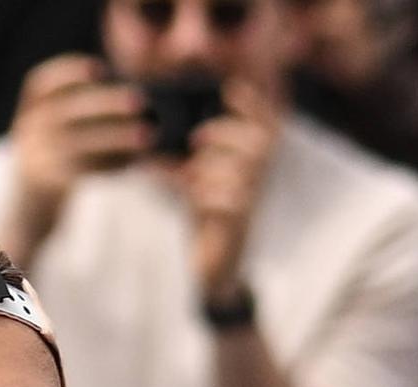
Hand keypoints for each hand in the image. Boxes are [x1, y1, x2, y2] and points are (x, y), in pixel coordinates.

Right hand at [5, 55, 150, 240]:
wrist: (28, 204)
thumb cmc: (56, 157)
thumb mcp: (53, 129)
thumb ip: (78, 111)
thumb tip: (133, 98)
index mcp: (29, 110)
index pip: (41, 84)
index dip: (69, 72)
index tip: (101, 69)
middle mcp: (28, 131)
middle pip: (66, 111)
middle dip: (105, 103)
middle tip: (140, 100)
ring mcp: (35, 158)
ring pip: (78, 143)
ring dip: (116, 136)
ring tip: (148, 135)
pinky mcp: (48, 183)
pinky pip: (83, 170)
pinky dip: (111, 164)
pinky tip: (133, 162)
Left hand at [183, 79, 280, 304]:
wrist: (208, 267)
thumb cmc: (201, 218)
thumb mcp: (191, 179)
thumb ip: (183, 156)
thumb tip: (152, 133)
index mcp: (248, 162)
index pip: (266, 123)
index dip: (252, 104)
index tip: (229, 89)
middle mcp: (256, 179)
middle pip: (258, 141)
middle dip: (224, 134)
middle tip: (195, 139)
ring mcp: (252, 203)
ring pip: (244, 169)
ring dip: (212, 166)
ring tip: (189, 175)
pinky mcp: (240, 226)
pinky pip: (233, 201)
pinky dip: (208, 195)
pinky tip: (193, 197)